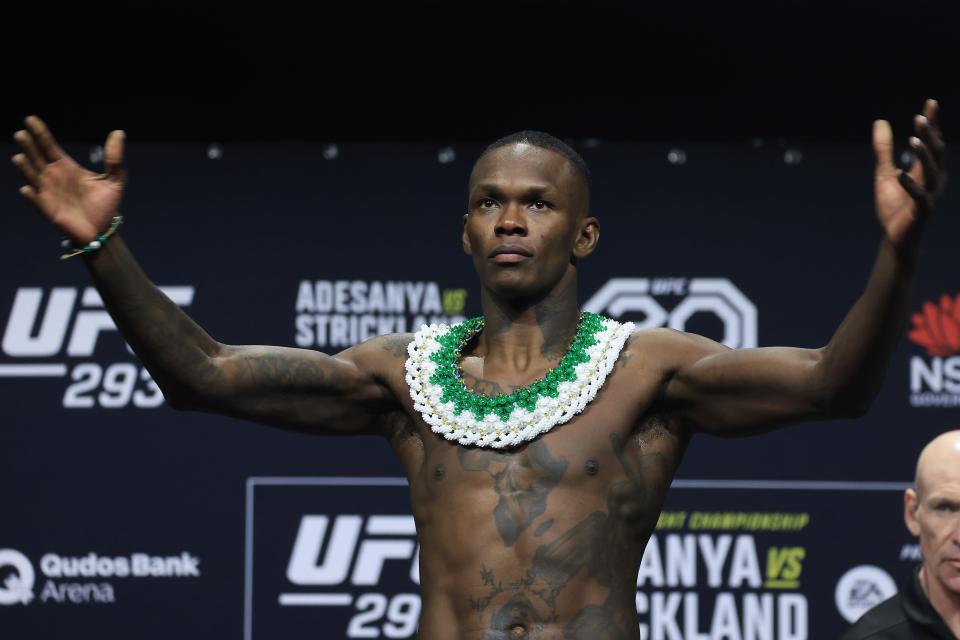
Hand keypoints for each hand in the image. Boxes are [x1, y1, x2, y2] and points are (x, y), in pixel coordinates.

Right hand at [12, 116, 126, 244]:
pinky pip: (37, 202)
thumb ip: (114, 158)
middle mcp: (53, 177)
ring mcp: (49, 193)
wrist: (103, 230)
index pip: (49, 146)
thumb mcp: (114, 179)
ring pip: (32, 177)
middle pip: (36, 158)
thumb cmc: (105, 204)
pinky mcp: (49, 211)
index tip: (30, 119)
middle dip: (28, 147)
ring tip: (19, 158)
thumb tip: (119, 133)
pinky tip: (27, 189)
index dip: (40, 133)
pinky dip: (32, 196)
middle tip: (21, 134)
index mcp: (66, 167)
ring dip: (25, 168)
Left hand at [872, 99, 946, 253]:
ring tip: (913, 139)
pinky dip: (910, 185)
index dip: (932, 124)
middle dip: (930, 134)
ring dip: (924, 154)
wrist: (896, 237)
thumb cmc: (894, 206)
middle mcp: (933, 179)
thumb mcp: (884, 174)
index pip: (931, 142)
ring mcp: (930, 194)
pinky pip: (919, 196)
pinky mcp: (922, 211)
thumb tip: (880, 123)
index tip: (930, 103)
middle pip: (935, 152)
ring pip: (932, 171)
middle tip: (921, 116)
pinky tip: (901, 174)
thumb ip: (883, 150)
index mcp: (925, 170)